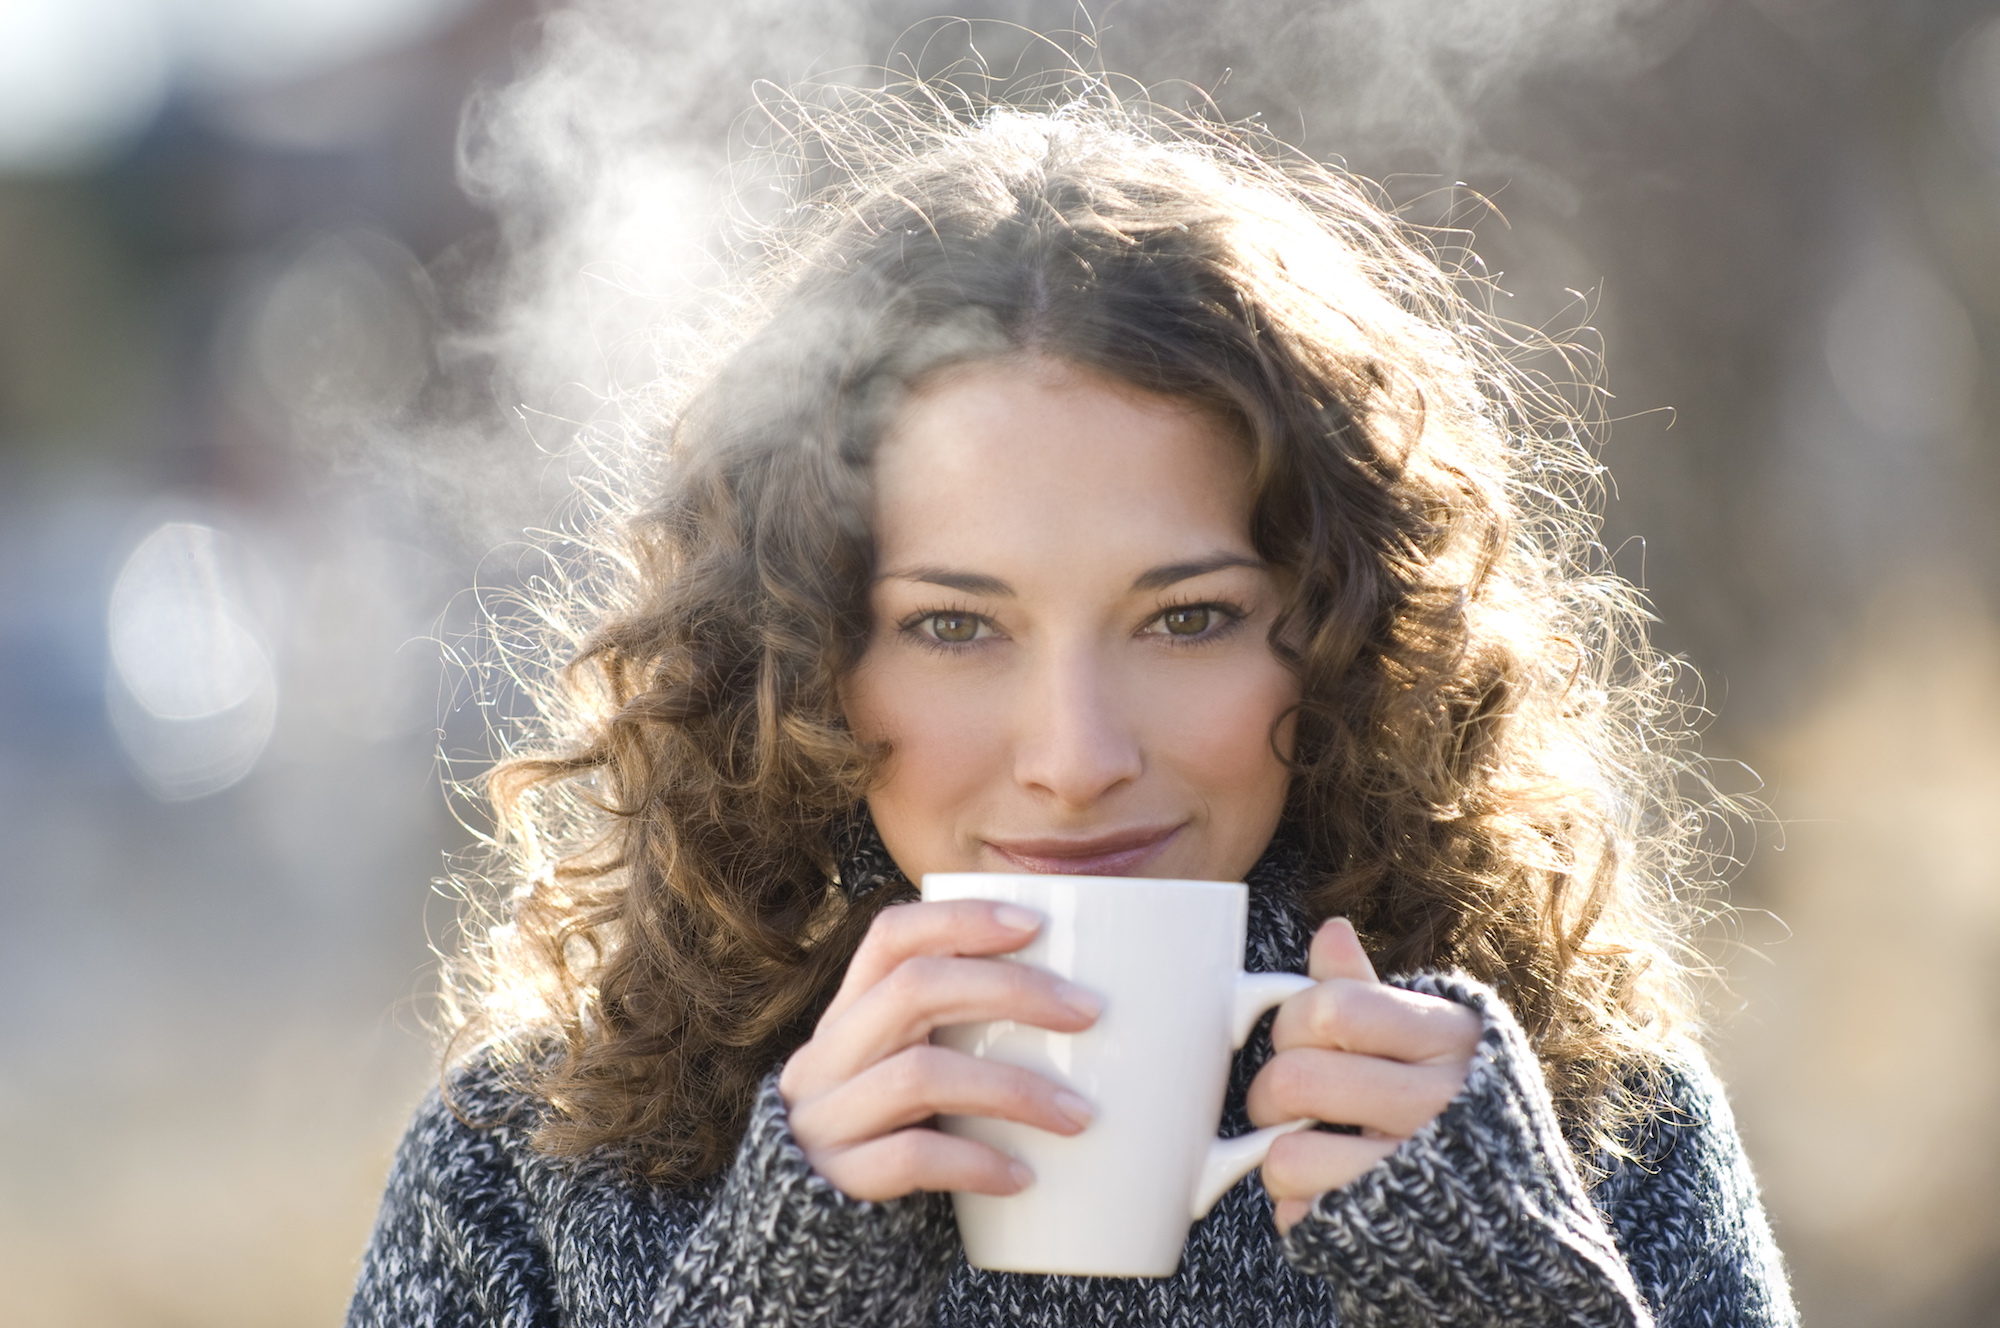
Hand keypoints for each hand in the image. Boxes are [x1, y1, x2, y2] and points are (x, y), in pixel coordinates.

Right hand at [778, 900, 1101, 1201]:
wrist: (809, 1252)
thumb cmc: (890, 1149)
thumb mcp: (906, 1079)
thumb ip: (956, 1041)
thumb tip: (1077, 1007)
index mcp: (846, 1019)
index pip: (890, 938)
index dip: (960, 919)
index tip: (1035, 923)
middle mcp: (824, 1059)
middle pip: (914, 990)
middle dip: (1010, 990)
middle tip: (1087, 1013)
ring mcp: (824, 1121)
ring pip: (920, 1075)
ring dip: (1013, 1089)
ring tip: (1079, 1116)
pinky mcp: (836, 1183)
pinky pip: (911, 1158)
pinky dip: (975, 1161)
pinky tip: (1023, 1177)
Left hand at [1248, 917, 1481, 1232]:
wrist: (1530, 1233)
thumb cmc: (1466, 1117)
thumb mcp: (1438, 1043)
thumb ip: (1372, 993)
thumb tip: (1329, 932)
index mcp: (1452, 1039)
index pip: (1334, 1006)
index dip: (1292, 1022)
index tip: (1296, 1041)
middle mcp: (1442, 1103)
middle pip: (1297, 1077)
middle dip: (1268, 1093)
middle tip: (1283, 1104)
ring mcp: (1418, 1174)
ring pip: (1287, 1153)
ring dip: (1279, 1157)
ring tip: (1308, 1151)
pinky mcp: (1389, 1236)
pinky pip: (1299, 1213)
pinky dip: (1300, 1207)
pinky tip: (1332, 1197)